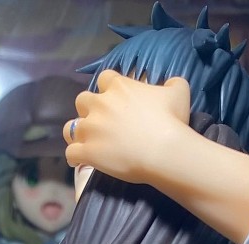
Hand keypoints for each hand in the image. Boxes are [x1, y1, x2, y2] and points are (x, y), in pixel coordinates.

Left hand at [63, 70, 191, 186]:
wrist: (163, 150)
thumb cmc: (172, 120)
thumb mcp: (178, 91)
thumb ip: (171, 83)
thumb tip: (170, 83)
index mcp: (119, 86)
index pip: (104, 78)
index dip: (107, 88)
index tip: (114, 99)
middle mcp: (100, 104)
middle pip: (82, 100)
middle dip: (88, 109)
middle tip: (100, 121)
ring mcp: (91, 128)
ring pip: (70, 127)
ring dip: (77, 132)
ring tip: (85, 141)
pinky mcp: (87, 151)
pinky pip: (70, 152)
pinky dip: (74, 156)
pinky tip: (80, 161)